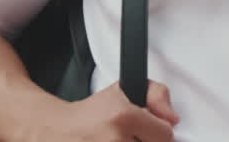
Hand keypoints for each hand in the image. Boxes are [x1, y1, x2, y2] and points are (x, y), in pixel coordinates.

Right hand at [37, 80, 179, 141]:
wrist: (56, 131)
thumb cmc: (90, 115)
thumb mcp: (122, 91)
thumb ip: (157, 94)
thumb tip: (173, 119)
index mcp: (123, 117)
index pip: (166, 136)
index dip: (157, 132)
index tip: (145, 131)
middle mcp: (115, 141)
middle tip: (128, 139)